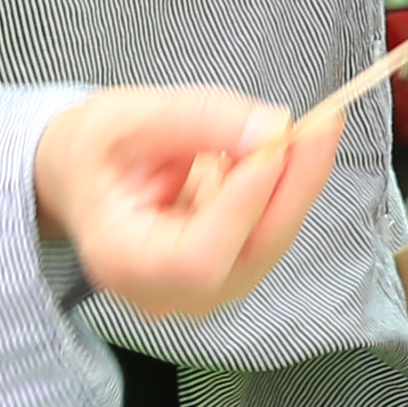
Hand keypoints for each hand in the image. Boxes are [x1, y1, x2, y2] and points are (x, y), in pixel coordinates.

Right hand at [35, 85, 350, 321]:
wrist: (84, 172)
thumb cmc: (95, 148)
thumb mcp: (131, 115)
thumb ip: (200, 118)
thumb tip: (272, 129)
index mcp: (121, 261)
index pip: (196, 257)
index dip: (242, 205)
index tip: (276, 144)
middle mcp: (164, 291)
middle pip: (248, 256)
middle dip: (293, 188)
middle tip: (324, 125)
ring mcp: (200, 289)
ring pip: (269, 243)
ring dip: (297, 184)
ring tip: (305, 127)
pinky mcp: (226, 269)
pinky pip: (270, 231)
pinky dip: (289, 188)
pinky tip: (290, 148)